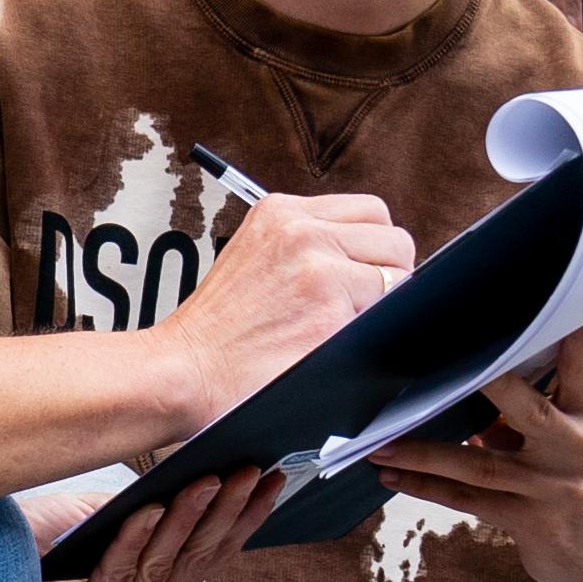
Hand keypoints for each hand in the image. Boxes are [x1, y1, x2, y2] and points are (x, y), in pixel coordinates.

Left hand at [38, 469, 282, 581]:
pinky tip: (151, 507)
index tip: (273, 480)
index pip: (210, 557)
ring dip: (188, 517)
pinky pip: (119, 573)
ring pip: (162, 565)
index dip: (243, 519)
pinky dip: (136, 538)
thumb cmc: (37, 544)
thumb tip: (203, 477)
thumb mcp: (106, 522)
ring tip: (209, 479)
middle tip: (250, 470)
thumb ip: (149, 515)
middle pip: (194, 560)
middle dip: (226, 511)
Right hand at [155, 194, 417, 434]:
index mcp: (282, 212)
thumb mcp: (255, 256)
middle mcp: (302, 230)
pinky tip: (331, 343)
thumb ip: (308, 245)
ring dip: (381, 305)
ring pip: (399, 277)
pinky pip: (387, 316)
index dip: (374, 249)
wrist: (183, 369)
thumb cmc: (217, 329)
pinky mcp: (331, 311)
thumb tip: (369, 259)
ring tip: (338, 325)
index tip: (359, 275)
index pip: (371, 212)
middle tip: (356, 305)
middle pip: (394, 239)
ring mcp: (319, 268)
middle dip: (388, 274)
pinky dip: (370, 334)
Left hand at [372, 320, 582, 581]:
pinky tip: (390, 475)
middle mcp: (575, 449)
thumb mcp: (568, 437)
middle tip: (440, 362)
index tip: (566, 299)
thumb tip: (466, 373)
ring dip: (423, 453)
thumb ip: (529, 407)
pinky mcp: (529, 522)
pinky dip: (425, 487)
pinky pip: (467, 501)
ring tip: (379, 442)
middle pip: (528, 408)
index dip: (576, 332)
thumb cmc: (572, 479)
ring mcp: (552, 489)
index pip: (581, 366)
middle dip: (487, 384)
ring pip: (478, 466)